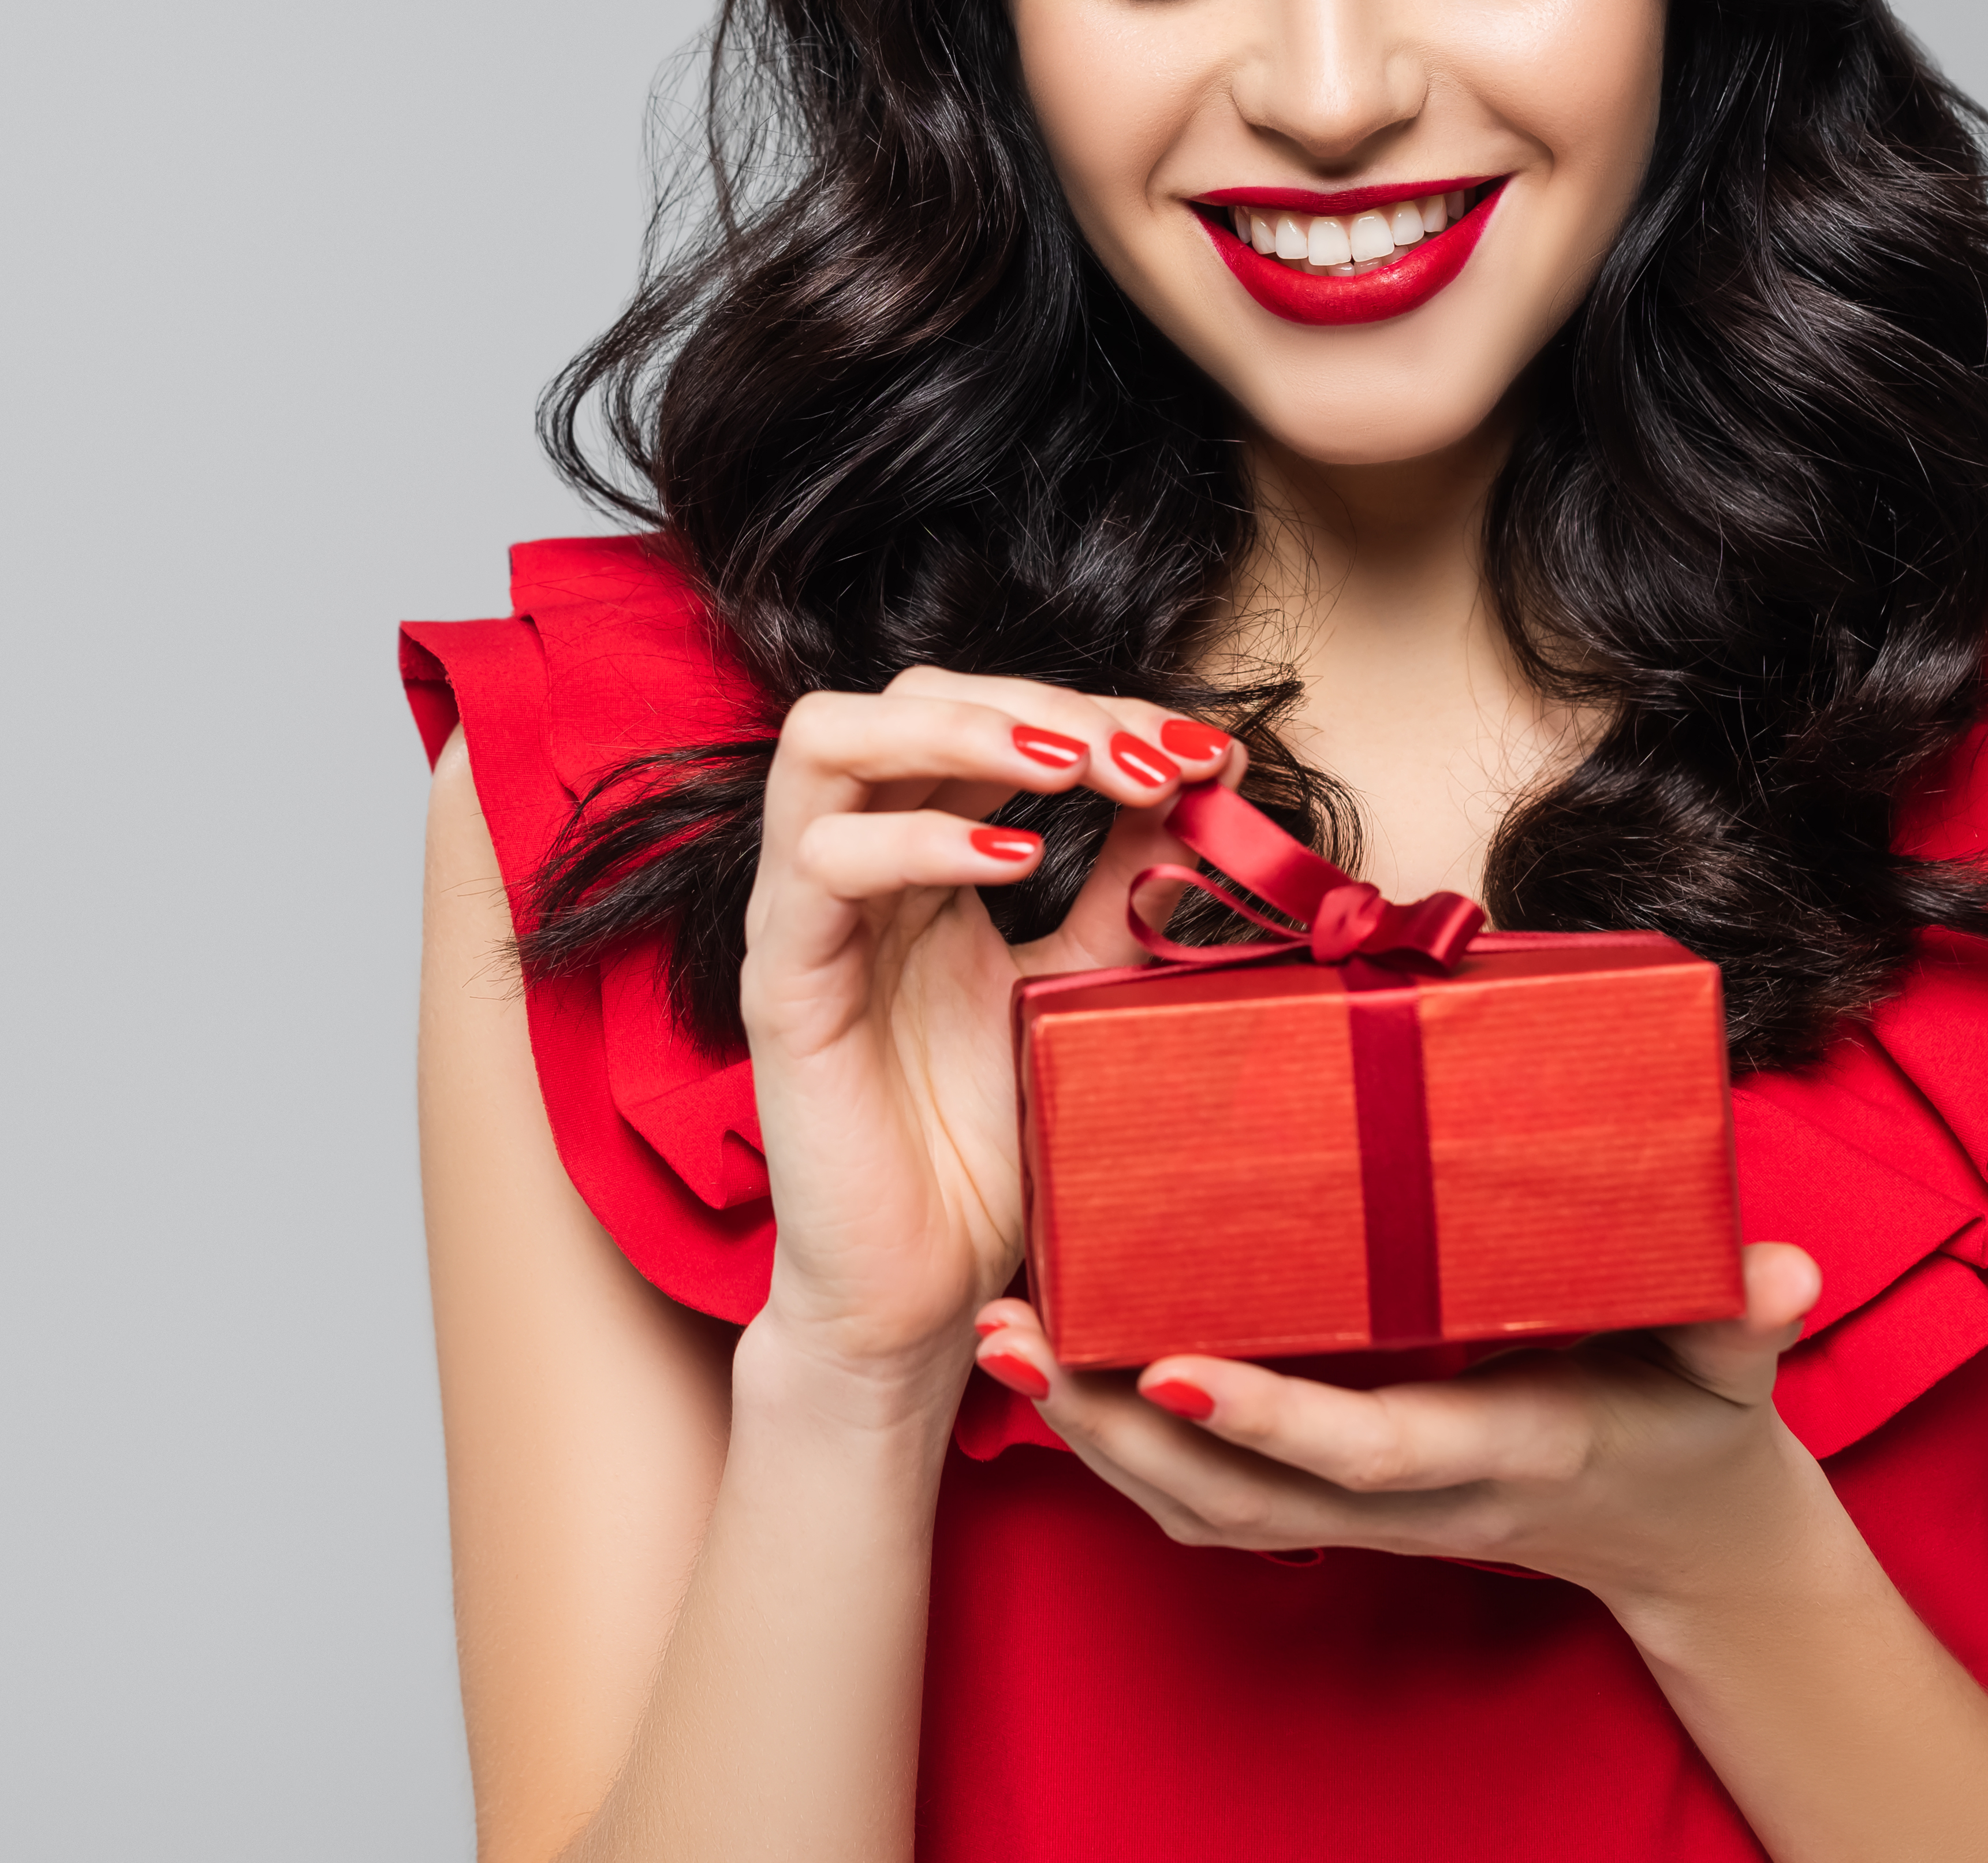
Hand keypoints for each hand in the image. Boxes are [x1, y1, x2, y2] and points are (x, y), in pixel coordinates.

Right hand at [734, 671, 1232, 1400]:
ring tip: (1071, 767)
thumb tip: (1201, 784)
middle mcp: (851, 867)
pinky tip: (1014, 860)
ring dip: (961, 730)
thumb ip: (1125, 890)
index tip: (1207, 751)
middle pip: (904, 695)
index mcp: (920, 858)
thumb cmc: (989, 1149)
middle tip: (1145, 755)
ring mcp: (803, 918)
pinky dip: (918, 839)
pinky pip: (820, 865)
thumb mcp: (1084, 991)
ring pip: (826, 740)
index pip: (985, 718)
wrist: (923, 1293)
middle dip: (1036, 702)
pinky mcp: (780, 985)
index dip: (1097, 710)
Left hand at [968, 1243, 1834, 1612]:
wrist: (1694, 1533)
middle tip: (1010, 1339)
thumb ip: (1747, 1317)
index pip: (1366, 1452)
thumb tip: (1781, 1268)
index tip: (1173, 1372)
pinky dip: (1124, 1452)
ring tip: (999, 1346)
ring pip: (1201, 1507)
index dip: (1272, 1421)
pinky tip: (1059, 1377)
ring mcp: (1367, 1511)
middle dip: (1115, 1428)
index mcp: (1499, 1447)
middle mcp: (1414, 1495)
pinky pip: (1210, 1500)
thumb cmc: (1700, 1419)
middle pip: (1237, 1493)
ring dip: (1092, 1436)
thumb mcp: (1734, 1365)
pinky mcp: (1337, 1500)